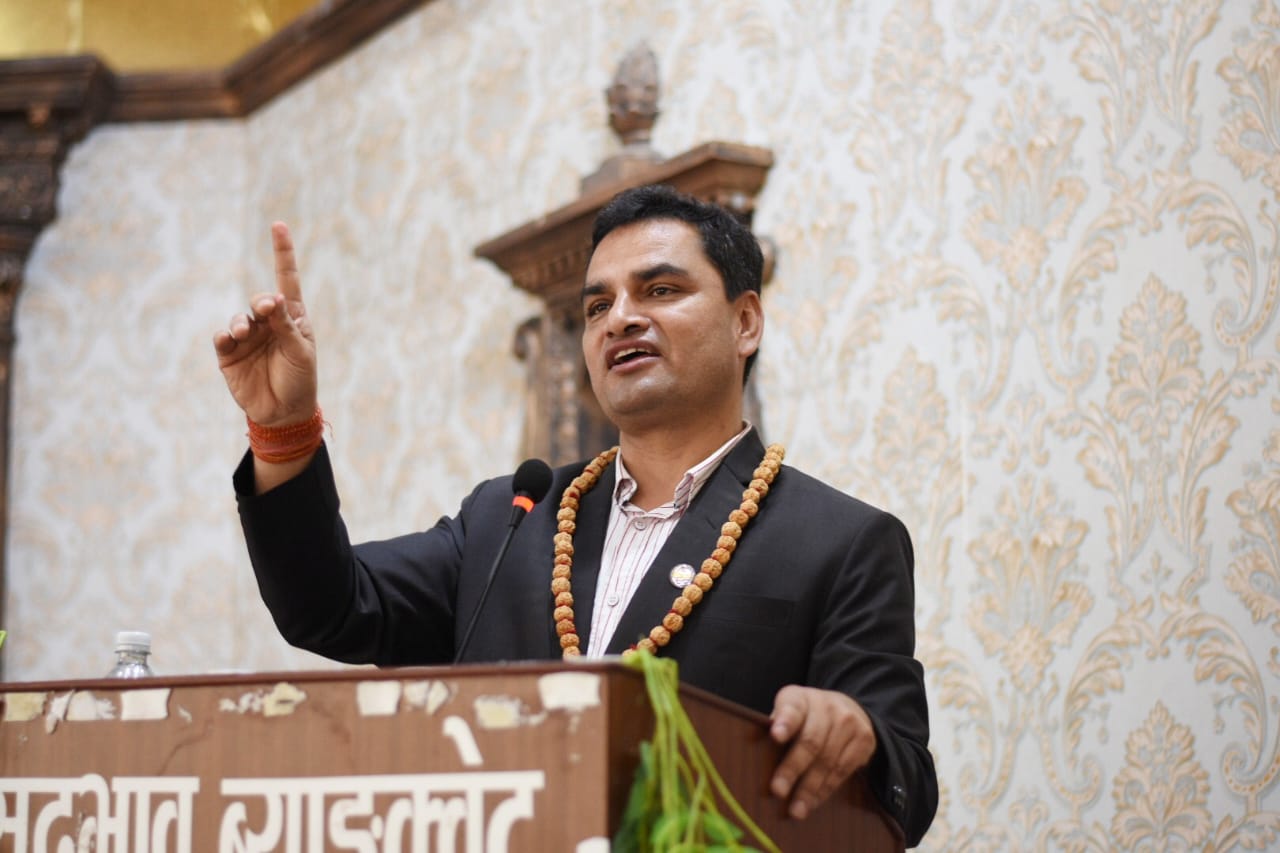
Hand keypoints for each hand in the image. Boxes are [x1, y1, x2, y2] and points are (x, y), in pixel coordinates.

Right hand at [213, 222, 316, 426]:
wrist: (284, 413)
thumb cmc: (300, 380)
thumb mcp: (300, 352)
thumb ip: (286, 326)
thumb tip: (273, 299)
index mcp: (292, 318)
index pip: (286, 279)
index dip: (282, 252)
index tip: (279, 225)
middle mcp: (268, 323)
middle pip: (259, 299)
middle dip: (262, 302)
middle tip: (267, 308)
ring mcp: (247, 338)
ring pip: (238, 318)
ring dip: (240, 322)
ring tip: (244, 331)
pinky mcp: (229, 354)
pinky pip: (222, 337)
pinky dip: (224, 335)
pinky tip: (229, 338)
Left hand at [768, 685, 876, 819]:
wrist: (846, 708)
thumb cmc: (806, 717)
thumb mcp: (789, 712)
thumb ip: (777, 728)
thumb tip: (757, 756)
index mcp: (800, 698)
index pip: (792, 708)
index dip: (785, 722)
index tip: (775, 736)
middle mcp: (827, 706)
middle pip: (810, 741)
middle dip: (793, 768)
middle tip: (778, 790)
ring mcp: (848, 722)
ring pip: (828, 760)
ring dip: (810, 788)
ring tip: (796, 809)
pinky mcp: (864, 739)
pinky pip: (843, 770)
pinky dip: (826, 789)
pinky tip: (813, 801)